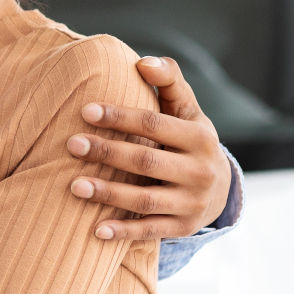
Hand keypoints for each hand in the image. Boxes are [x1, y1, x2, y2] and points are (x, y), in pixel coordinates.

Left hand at [67, 56, 231, 240]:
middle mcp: (199, 171)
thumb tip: (142, 62)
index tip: (85, 110)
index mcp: (199, 137)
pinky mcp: (182, 228)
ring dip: (108, 194)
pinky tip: (95, 229)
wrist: (222, 189)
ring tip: (74, 186)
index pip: (154, 124)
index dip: (119, 117)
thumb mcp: (188, 109)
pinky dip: (123, 232)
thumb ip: (169, 80)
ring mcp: (192, 203)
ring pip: (145, 200)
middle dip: (107, 153)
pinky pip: (149, 231)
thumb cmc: (189, 139)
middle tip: (71, 145)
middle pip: (146, 162)